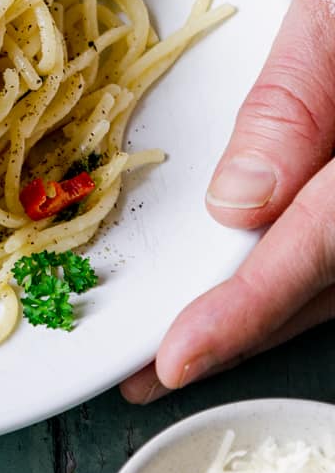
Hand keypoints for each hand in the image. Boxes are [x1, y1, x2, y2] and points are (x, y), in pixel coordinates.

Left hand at [122, 0, 334, 402]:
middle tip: (153, 373)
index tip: (175, 360)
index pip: (322, 243)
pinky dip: (317, 272)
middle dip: (246, 331)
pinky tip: (266, 282)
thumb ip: (300, 98)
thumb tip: (236, 205)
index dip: (245, 310)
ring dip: (280, 311)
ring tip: (195, 339)